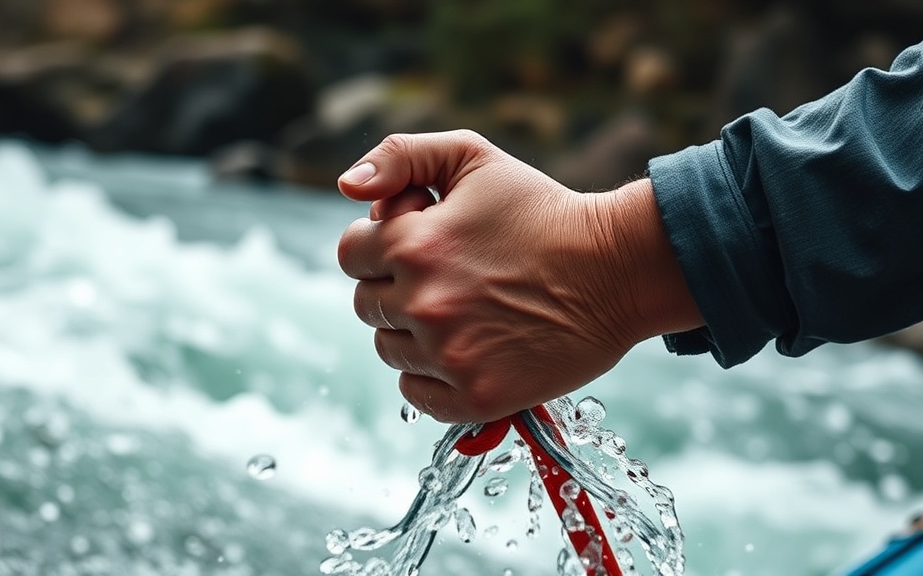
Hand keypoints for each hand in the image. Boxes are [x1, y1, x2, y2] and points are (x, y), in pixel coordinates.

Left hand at [337, 131, 700, 422]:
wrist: (616, 270)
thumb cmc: (542, 210)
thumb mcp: (472, 156)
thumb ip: (399, 156)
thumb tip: (347, 186)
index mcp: (413, 244)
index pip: (351, 254)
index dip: (382, 244)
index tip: (421, 243)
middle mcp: (423, 302)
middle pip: (367, 304)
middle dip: (397, 287)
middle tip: (450, 276)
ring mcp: (448, 355)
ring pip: (389, 349)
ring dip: (413, 332)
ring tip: (465, 310)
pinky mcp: (475, 396)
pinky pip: (415, 393)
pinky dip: (430, 375)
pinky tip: (466, 349)